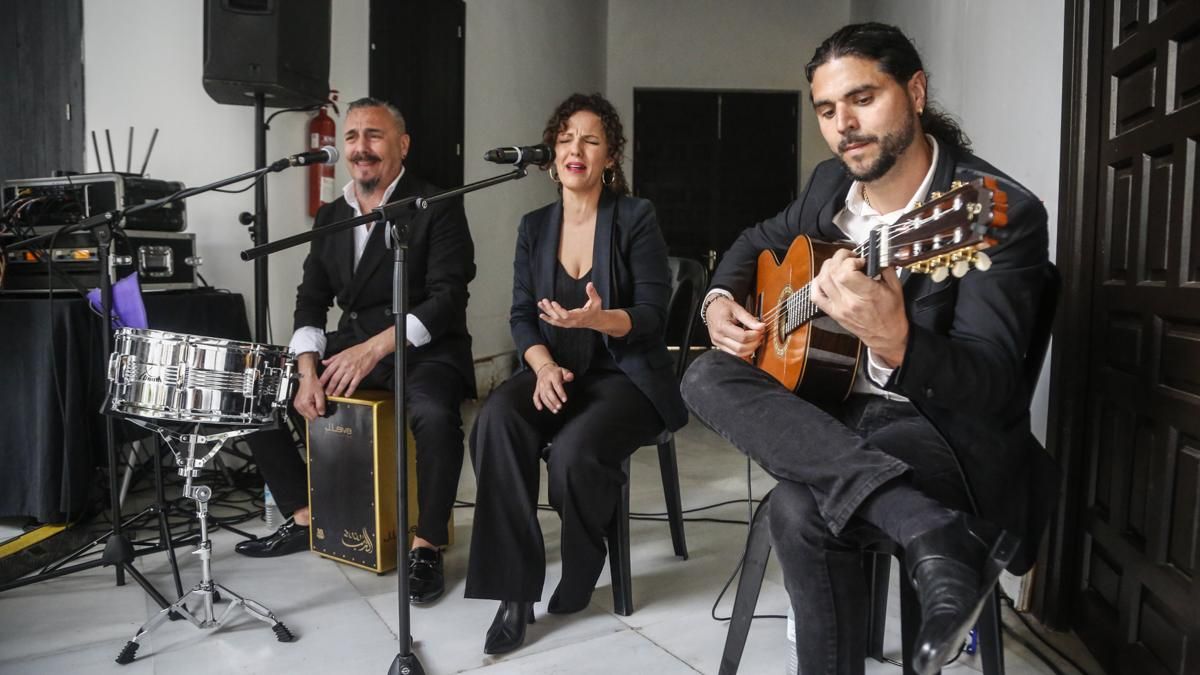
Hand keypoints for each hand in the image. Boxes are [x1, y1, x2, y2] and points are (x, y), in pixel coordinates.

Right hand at [293, 372, 325, 420]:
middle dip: (315, 413)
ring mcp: (297, 405)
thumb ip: (321, 405)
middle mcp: (299, 406)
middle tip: (317, 404)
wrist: (306, 378)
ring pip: (306, 416)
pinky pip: (303, 412)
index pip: (313, 416)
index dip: (319, 413)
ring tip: (313, 402)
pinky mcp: (296, 404)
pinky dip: (307, 410)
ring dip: (311, 411)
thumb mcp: (320, 394)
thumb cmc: (312, 384)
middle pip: (309, 417)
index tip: (321, 408)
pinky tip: (310, 403)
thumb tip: (322, 413)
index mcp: (305, 404)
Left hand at [319, 339, 384, 396]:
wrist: (370, 350)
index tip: (320, 384)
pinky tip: (347, 394)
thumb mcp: (343, 352)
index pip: (328, 371)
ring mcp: (352, 371)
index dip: (323, 379)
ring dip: (338, 390)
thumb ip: (333, 358)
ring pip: (343, 383)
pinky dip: (350, 390)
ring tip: (335, 394)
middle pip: (334, 379)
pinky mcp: (360, 374)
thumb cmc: (358, 350)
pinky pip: (353, 384)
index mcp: (340, 360)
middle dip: (329, 387)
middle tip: (326, 393)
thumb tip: (324, 362)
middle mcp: (345, 366)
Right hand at [532, 362, 574, 413]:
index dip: (560, 393)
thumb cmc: (556, 372)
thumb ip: (568, 374)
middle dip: (554, 400)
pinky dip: (537, 402)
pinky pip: (535, 396)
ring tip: (555, 410)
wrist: (544, 369)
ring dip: (548, 404)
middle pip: (548, 391)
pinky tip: (540, 408)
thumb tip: (570, 377)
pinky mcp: (537, 389)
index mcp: (553, 375)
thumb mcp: (563, 371)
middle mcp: (545, 381)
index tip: (564, 400)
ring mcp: (540, 385)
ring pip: (543, 396)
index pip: (557, 385)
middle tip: (560, 407)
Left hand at [538, 282, 602, 330]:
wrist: (595, 321)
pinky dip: (548, 319)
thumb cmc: (596, 309)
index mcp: (579, 317)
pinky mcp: (566, 324)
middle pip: (558, 318)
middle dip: (550, 309)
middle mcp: (572, 322)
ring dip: (547, 312)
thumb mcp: (597, 301)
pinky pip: (556, 323)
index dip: (559, 310)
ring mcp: (569, 324)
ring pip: (555, 320)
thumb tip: (590, 284)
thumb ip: (592, 293)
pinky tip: (542, 315)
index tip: (553, 302)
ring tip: (540, 304)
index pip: (566, 315)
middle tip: (544, 301)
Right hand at [705, 295, 764, 357]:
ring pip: (738, 354)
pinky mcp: (719, 346)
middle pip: (740, 348)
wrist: (711, 308)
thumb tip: (761, 327)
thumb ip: (749, 319)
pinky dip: (744, 351)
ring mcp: (718, 343)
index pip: (742, 337)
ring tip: (755, 340)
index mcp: (722, 326)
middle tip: (760, 335)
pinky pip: (734, 354)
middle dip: (754, 343)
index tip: (760, 330)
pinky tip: (749, 344)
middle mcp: (718, 337)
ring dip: (750, 349)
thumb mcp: (737, 309)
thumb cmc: (723, 307)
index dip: (754, 335)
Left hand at [810, 248, 907, 365]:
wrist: (886, 336)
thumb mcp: (896, 288)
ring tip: (839, 264)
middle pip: (832, 273)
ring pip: (822, 281)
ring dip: (828, 267)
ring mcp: (839, 308)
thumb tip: (876, 254)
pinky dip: (816, 283)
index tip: (860, 260)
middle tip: (849, 257)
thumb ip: (886, 268)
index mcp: (867, 294)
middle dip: (839, 258)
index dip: (850, 261)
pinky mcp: (833, 313)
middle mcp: (850, 301)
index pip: (846, 273)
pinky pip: (816, 296)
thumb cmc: (892, 313)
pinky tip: (825, 277)